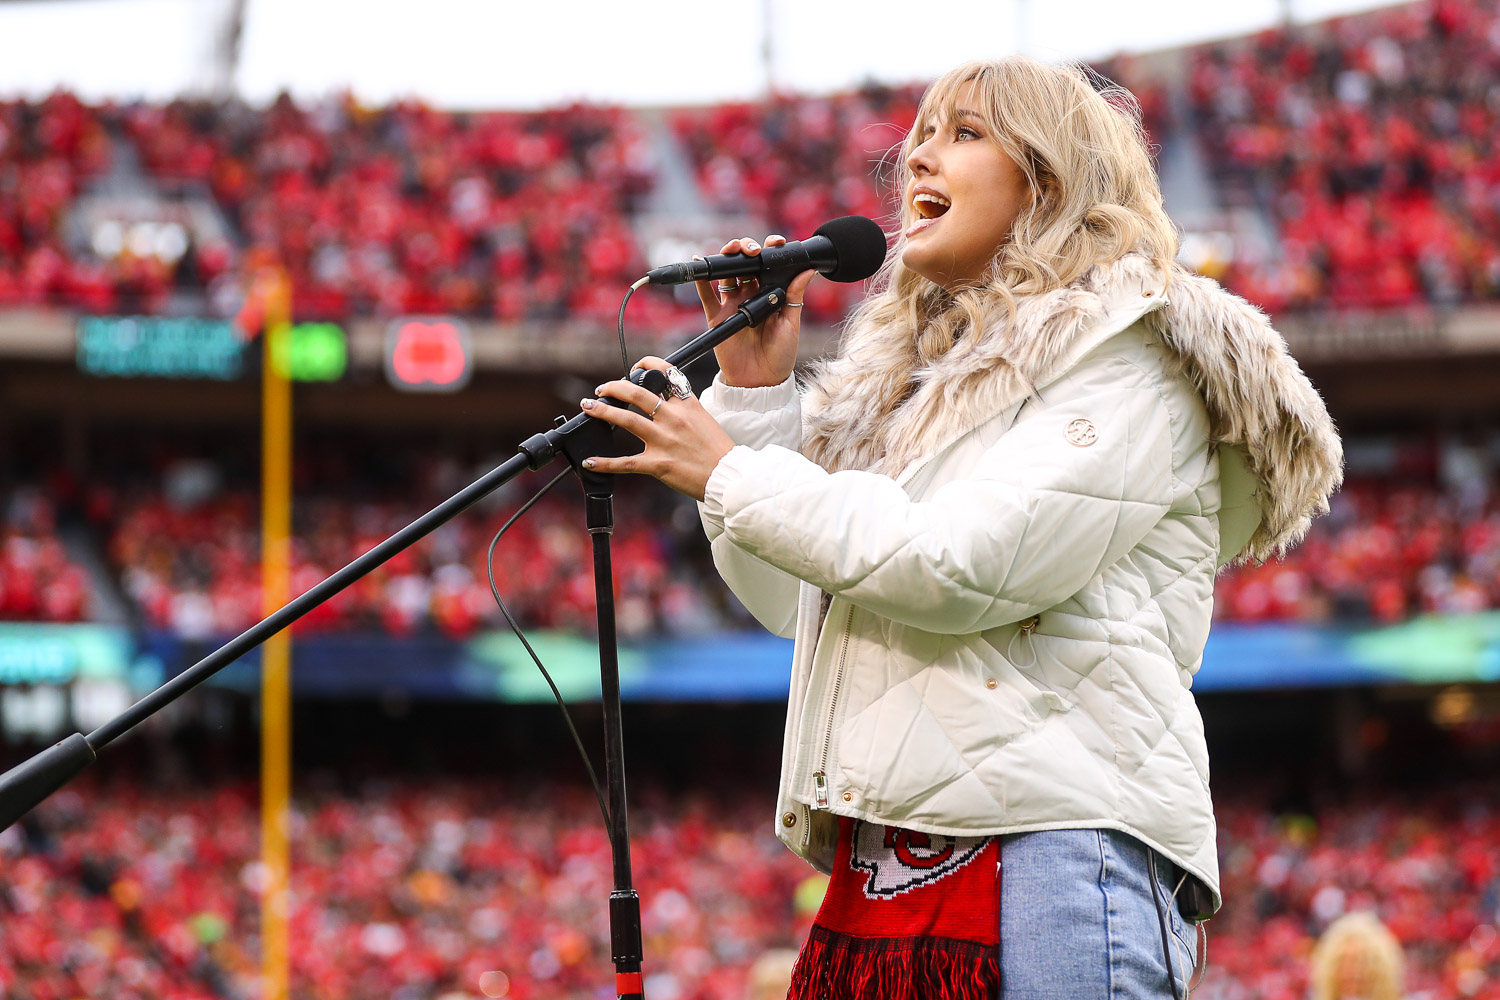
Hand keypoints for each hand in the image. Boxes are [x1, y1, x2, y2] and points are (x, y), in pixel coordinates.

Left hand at [578, 356, 734, 501]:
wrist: (727, 476)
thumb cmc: (718, 451)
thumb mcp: (704, 419)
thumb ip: (683, 409)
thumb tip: (663, 403)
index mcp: (687, 405)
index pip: (666, 373)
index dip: (647, 364)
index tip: (635, 367)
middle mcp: (673, 418)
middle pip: (636, 393)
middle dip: (614, 387)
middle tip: (601, 390)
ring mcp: (664, 440)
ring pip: (626, 419)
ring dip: (603, 411)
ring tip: (588, 407)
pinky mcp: (658, 463)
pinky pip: (625, 463)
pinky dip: (605, 463)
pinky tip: (590, 462)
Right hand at [699, 235, 816, 388]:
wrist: (761, 381)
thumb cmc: (781, 354)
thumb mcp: (791, 323)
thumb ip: (794, 296)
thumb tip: (808, 270)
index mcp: (771, 293)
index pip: (769, 266)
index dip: (771, 250)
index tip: (776, 243)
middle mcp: (751, 295)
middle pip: (745, 265)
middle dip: (747, 249)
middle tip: (751, 249)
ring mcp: (733, 305)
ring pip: (727, 274)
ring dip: (727, 258)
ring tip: (731, 250)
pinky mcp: (718, 317)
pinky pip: (706, 296)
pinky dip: (700, 281)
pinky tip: (700, 265)